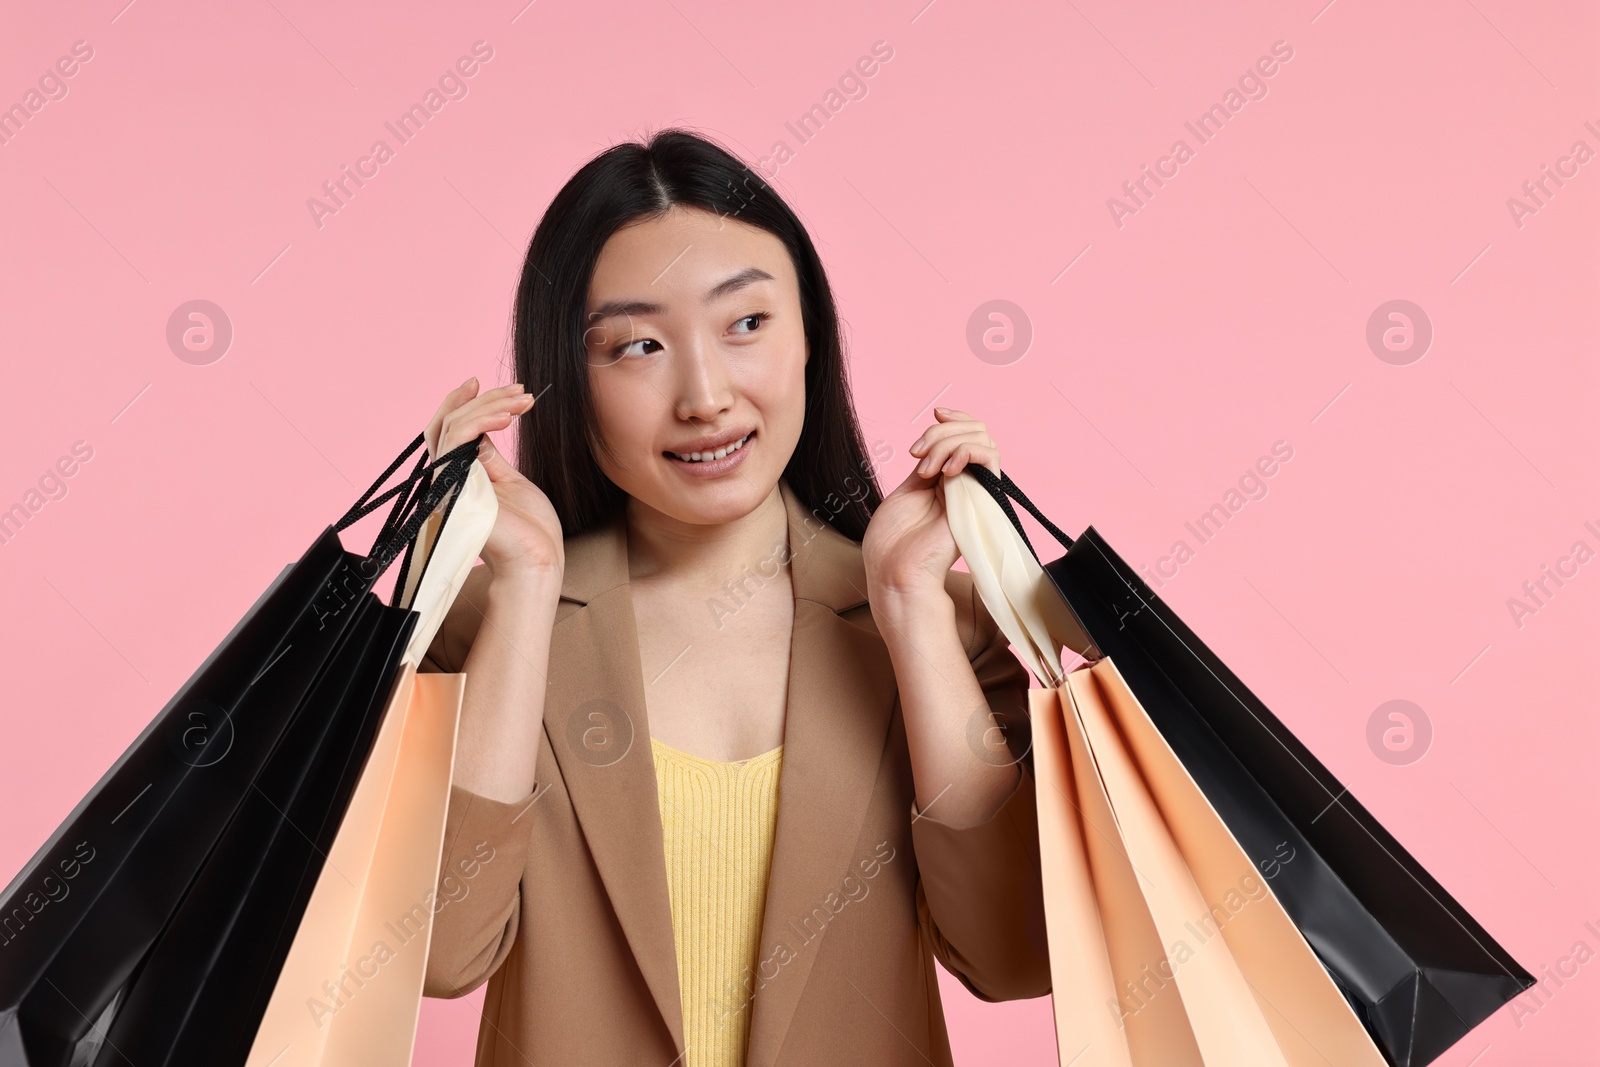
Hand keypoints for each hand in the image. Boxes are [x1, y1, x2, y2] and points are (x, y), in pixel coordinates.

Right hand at [424, 377, 563, 580]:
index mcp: (458, 479)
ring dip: (491, 406)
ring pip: (453, 427)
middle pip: (449, 424)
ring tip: (524, 400)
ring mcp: (448, 484)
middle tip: (520, 390)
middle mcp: (446, 480)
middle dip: (485, 400)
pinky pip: (458, 440)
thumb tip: (480, 432)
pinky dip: (482, 420)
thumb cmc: (530, 530)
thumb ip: (489, 458)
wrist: (537, 560)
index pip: (447, 432)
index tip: (482, 382)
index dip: (460, 403)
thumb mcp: (510, 482)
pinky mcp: (455, 486)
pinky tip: (509, 415)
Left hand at [861, 407, 1000, 598]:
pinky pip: (989, 457)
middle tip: (918, 457)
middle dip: (942, 432)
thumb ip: (928, 463)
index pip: (966, 433)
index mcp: (946, 480)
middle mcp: (964, 483)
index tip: (935, 413)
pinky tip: (944, 472)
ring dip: (948, 443)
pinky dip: (965, 452)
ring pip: (982, 438)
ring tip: (926, 470)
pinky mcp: (982, 500)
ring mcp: (974, 490)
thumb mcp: (907, 490)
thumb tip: (938, 436)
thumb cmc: (894, 542)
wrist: (896, 572)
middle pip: (974, 430)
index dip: (954, 418)